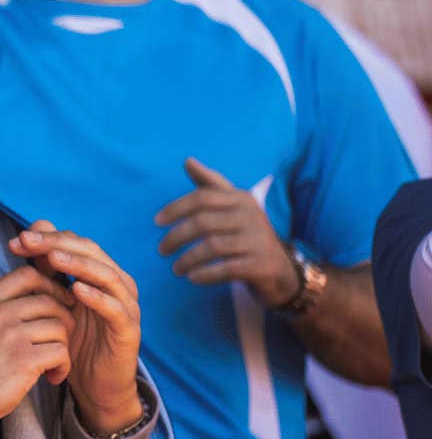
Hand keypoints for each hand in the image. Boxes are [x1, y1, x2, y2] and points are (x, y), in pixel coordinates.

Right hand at [0, 266, 75, 438]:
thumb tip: (33, 298)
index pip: (27, 274)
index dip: (51, 286)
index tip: (58, 304)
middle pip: (49, 300)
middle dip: (64, 320)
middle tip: (60, 341)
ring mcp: (8, 336)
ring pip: (59, 327)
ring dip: (64, 348)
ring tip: (53, 366)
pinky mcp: (22, 360)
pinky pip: (61, 352)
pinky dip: (63, 366)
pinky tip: (52, 378)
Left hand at [9, 221, 143, 435]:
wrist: (95, 386)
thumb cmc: (73, 340)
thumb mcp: (54, 302)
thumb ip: (45, 271)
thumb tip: (26, 235)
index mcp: (100, 273)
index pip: (76, 243)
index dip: (48, 238)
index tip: (17, 240)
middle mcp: (117, 284)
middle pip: (91, 252)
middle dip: (58, 244)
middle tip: (29, 241)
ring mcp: (126, 306)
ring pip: (107, 275)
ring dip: (79, 264)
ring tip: (52, 258)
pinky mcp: (129, 330)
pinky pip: (116, 309)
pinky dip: (98, 297)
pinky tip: (77, 290)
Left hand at [156, 157, 297, 307]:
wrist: (282, 271)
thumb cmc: (247, 234)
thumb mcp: (233, 207)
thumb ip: (211, 184)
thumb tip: (187, 160)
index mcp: (242, 199)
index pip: (202, 198)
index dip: (176, 208)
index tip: (156, 222)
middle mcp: (252, 216)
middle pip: (203, 222)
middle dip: (176, 237)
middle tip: (162, 250)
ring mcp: (259, 241)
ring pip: (212, 247)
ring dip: (187, 259)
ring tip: (175, 269)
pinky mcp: (262, 265)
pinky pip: (227, 269)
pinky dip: (205, 274)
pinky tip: (193, 278)